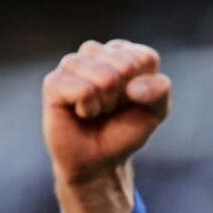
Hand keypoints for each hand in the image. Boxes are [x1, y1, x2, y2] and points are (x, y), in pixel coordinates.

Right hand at [42, 39, 170, 212]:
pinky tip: (81, 112)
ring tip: (97, 110)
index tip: (134, 101)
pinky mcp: (53, 82)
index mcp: (123, 53)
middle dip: (125, 96)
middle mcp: (95, 52)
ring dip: (107, 103)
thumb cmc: (125, 130)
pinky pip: (83, 89)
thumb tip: (132, 87)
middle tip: (112, 108)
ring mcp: (72, 64)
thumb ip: (159, 90)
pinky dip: (89, 108)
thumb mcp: (155, 111)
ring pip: (104, 76)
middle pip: (126, 65)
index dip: (146, 89)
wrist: (98, 159)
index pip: (146, 58)